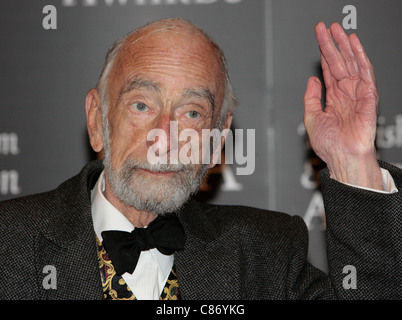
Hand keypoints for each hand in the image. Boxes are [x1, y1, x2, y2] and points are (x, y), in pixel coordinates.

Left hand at [304, 22, 381, 189]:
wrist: (342, 157)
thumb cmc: (329, 145)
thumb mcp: (311, 118)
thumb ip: (311, 98)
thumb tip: (311, 80)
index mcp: (333, 98)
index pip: (328, 70)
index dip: (323, 53)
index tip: (318, 39)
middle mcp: (345, 93)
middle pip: (338, 62)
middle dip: (331, 44)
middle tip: (325, 27)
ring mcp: (357, 93)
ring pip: (351, 63)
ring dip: (344, 45)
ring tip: (336, 29)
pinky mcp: (368, 95)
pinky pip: (365, 72)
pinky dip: (360, 56)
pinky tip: (354, 44)